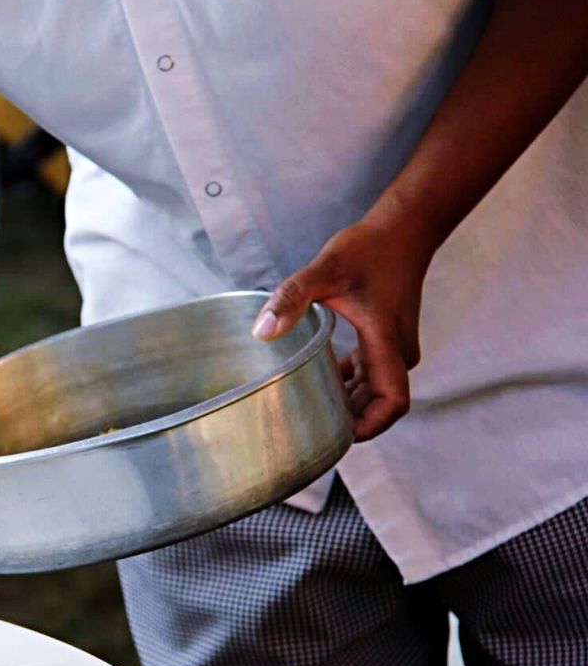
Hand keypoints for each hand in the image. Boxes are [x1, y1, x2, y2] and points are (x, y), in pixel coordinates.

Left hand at [250, 217, 433, 441]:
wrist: (402, 229)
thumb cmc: (370, 248)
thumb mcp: (325, 270)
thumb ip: (292, 299)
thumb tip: (262, 332)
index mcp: (387, 343)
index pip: (391, 403)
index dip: (370, 427)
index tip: (337, 436)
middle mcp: (398, 352)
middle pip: (380, 404)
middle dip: (350, 420)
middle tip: (307, 427)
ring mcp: (395, 347)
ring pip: (374, 391)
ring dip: (348, 402)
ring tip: (308, 407)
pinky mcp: (387, 340)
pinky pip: (371, 374)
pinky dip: (349, 383)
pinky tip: (320, 379)